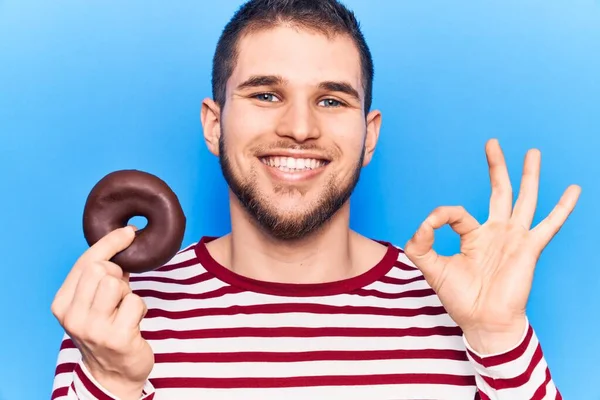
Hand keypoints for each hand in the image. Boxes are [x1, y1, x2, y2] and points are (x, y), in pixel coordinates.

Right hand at [51, 226, 152, 399]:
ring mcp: (94, 328)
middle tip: (120, 294)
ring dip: (128, 292)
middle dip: (118, 275)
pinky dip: (140, 309)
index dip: (110, 243)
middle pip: (101, 269)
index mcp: (62, 304)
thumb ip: (100, 276)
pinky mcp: (117, 337)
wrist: (114, 373)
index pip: (85, 262)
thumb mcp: (93, 303)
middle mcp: (73, 316)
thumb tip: (124, 239)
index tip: (128, 232)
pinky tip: (133, 323)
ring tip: (124, 309)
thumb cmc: (106, 330)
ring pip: (116, 283)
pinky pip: (136, 302)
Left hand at [404, 139, 580, 353]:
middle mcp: (496, 232)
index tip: (429, 226)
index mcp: (474, 236)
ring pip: (524, 199)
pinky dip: (562, 207)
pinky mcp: (529, 248)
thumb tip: (423, 222)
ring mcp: (514, 238)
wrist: (483, 321)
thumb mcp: (431, 267)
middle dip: (496, 167)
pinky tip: (573, 189)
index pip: (456, 213)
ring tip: (533, 152)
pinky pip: (549, 224)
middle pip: (498, 191)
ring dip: (529, 175)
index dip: (440, 216)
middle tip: (492, 143)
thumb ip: (420, 243)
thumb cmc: (460, 298)